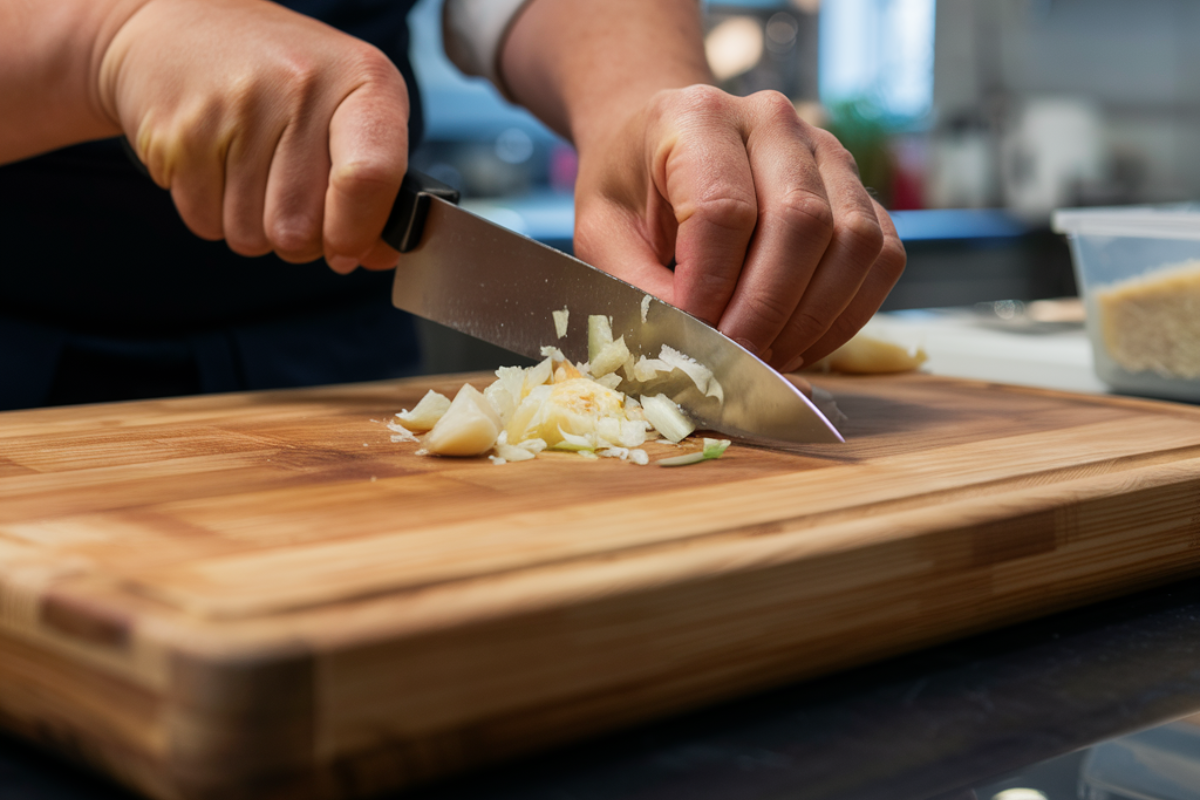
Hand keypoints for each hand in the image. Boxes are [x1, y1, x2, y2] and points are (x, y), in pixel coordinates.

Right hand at [98, 0, 408, 271]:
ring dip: (253, 227)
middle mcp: (301, 84)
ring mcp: (235, 106)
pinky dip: (213, 213)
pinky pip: (206, 222)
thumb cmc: (286, 78)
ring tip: (251, 173)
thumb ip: (377, 186)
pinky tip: (217, 166)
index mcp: (363, 80)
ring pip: (251, 236)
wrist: (183, 27)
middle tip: (291, 199)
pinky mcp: (180, 131)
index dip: (356, 230)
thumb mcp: (350, 108)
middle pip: (299, 229)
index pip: (370, 176)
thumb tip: (378, 255)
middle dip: (297, 239)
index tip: (346, 247)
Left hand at [572, 85, 905, 371]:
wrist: (659, 144)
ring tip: (769, 357)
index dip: (712, 286)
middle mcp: (772, 121)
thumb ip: (636, 287)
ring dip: (815, 318)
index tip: (692, 334)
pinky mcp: (857, 189)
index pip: (724, 209)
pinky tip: (802, 342)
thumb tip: (686, 350)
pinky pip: (881, 256)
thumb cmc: (630, 188)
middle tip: (735, 360)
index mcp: (697, 117)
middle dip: (768, 310)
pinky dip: (848, 313)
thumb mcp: (602, 232)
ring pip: (854, 242)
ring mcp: (826, 151)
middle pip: (801, 222)